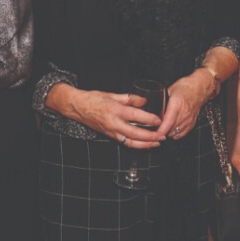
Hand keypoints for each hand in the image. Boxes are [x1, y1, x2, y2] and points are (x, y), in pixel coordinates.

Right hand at [45, 83, 162, 148]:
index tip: (160, 120)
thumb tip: (145, 101)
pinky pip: (125, 143)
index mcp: (115, 110)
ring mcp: (111, 131)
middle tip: (162, 136)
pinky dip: (136, 145)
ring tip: (156, 143)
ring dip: (145, 144)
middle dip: (151, 137)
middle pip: (136, 133)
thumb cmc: (93, 99)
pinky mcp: (109, 136)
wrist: (77, 107)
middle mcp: (113, 123)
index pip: (136, 116)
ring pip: (131, 142)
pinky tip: (144, 144)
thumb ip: (130, 99)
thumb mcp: (113, 95)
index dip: (149, 119)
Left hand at [160, 69, 213, 138]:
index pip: (168, 122)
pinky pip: (182, 134)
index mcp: (177, 104)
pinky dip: (175, 133)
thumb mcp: (170, 90)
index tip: (154, 133)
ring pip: (175, 133)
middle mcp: (184, 113)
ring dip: (168, 132)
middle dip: (161, 131)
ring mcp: (189, 119)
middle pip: (170, 129)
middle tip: (155, 128)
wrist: (200, 87)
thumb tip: (153, 107)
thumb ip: (162, 101)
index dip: (160, 130)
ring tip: (163, 128)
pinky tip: (171, 129)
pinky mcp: (192, 123)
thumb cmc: (186, 87)